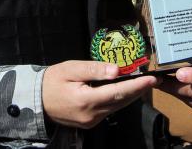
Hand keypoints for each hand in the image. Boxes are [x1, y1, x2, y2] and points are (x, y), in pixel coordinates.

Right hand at [42, 61, 158, 128]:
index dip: (136, 86)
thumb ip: (94, 69)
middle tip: (156, 79)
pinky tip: (128, 90)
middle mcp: (91, 115)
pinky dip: (120, 100)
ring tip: (146, 83)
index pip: (117, 92)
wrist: (36, 100)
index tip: (152, 78)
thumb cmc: (52, 80)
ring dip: (131, 95)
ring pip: (117, 107)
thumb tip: (117, 70)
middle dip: (139, 90)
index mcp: (86, 101)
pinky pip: (110, 110)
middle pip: (121, 102)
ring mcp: (91, 121)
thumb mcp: (71, 68)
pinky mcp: (90, 122)